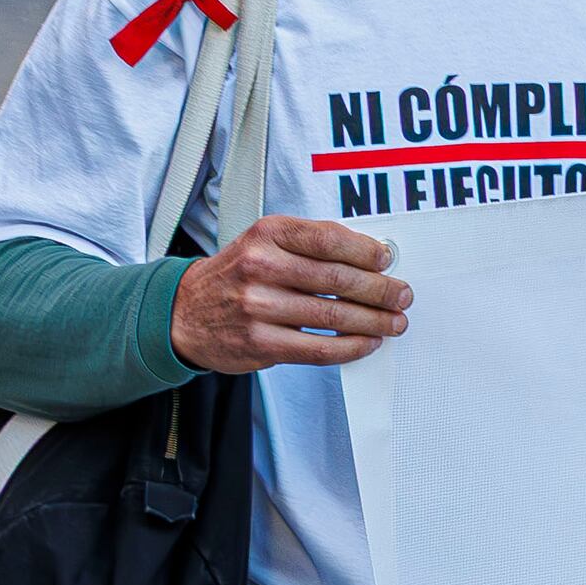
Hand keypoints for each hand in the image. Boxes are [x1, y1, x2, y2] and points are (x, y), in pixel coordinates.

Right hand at [170, 216, 411, 373]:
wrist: (182, 313)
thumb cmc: (236, 275)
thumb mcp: (264, 243)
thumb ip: (310, 245)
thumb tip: (372, 258)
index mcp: (267, 235)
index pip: (330, 239)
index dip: (366, 252)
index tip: (386, 261)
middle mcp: (261, 268)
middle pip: (338, 280)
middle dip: (381, 290)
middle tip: (402, 296)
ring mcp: (258, 307)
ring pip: (334, 316)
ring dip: (374, 322)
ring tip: (394, 322)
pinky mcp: (259, 343)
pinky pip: (319, 348)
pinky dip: (351, 347)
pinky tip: (367, 343)